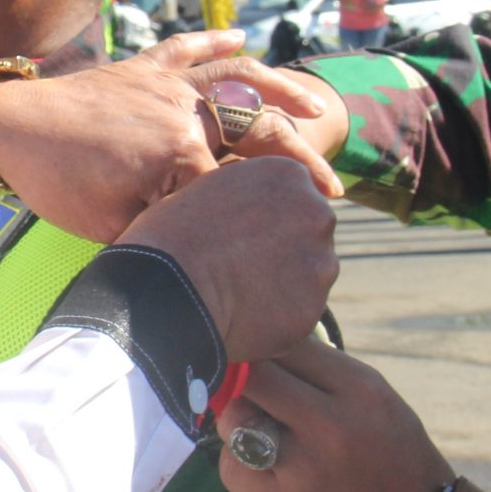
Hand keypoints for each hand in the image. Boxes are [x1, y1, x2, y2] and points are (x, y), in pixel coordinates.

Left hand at [0, 31, 340, 244]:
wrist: (8, 131)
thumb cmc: (58, 185)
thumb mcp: (115, 228)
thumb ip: (167, 232)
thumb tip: (206, 251)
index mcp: (182, 155)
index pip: (241, 189)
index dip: (272, 215)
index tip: (299, 238)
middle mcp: (185, 112)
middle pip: (260, 134)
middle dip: (301, 163)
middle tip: (330, 193)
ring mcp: (165, 84)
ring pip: (238, 80)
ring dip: (281, 92)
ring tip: (314, 107)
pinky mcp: (142, 66)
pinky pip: (186, 48)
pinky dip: (214, 42)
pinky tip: (239, 39)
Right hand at [119, 158, 338, 361]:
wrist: (169, 288)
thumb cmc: (172, 237)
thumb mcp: (209, 191)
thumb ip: (245, 198)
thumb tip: (251, 217)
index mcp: (289, 174)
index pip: (292, 197)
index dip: (266, 220)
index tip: (242, 237)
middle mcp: (316, 212)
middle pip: (309, 234)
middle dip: (284, 251)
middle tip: (242, 268)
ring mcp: (320, 261)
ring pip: (309, 275)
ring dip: (285, 284)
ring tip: (239, 295)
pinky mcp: (314, 306)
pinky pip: (299, 311)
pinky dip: (279, 317)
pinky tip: (244, 317)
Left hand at [214, 334, 457, 491]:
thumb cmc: (390, 450)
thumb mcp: (374, 396)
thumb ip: (323, 369)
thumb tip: (260, 342)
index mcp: (360, 389)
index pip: (286, 344)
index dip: (264, 346)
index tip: (258, 354)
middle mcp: (333, 425)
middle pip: (252, 376)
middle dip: (241, 375)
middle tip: (241, 384)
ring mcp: (306, 468)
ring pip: (235, 419)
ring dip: (236, 417)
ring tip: (256, 426)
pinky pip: (232, 468)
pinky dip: (237, 461)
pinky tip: (259, 463)